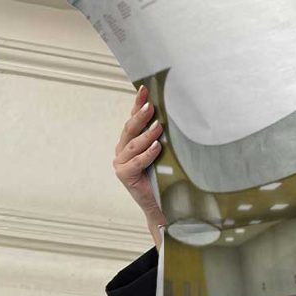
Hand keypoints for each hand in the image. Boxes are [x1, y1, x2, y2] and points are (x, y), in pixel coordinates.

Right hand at [114, 84, 167, 242]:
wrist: (163, 205)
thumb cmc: (165, 178)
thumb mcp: (163, 154)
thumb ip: (161, 138)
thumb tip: (173, 116)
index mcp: (129, 144)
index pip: (133, 121)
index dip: (137, 105)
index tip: (144, 89)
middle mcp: (122, 152)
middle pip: (129, 130)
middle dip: (140, 116)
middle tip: (152, 106)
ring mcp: (121, 164)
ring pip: (133, 145)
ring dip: (147, 134)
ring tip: (159, 126)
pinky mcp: (125, 176)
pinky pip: (137, 162)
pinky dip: (148, 153)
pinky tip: (158, 146)